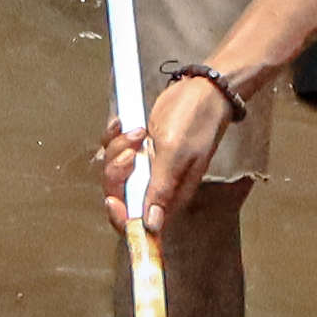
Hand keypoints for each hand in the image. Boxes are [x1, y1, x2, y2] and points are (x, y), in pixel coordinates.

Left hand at [99, 72, 236, 231]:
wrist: (203, 90)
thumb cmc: (196, 121)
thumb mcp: (177, 154)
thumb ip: (161, 189)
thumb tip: (152, 227)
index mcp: (169, 197)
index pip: (138, 223)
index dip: (121, 217)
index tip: (113, 200)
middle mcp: (156, 186)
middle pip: (120, 194)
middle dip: (117, 172)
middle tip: (131, 150)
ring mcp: (147, 167)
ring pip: (114, 170)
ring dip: (117, 148)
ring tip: (138, 131)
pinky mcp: (139, 149)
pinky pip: (114, 150)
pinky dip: (114, 136)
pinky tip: (124, 123)